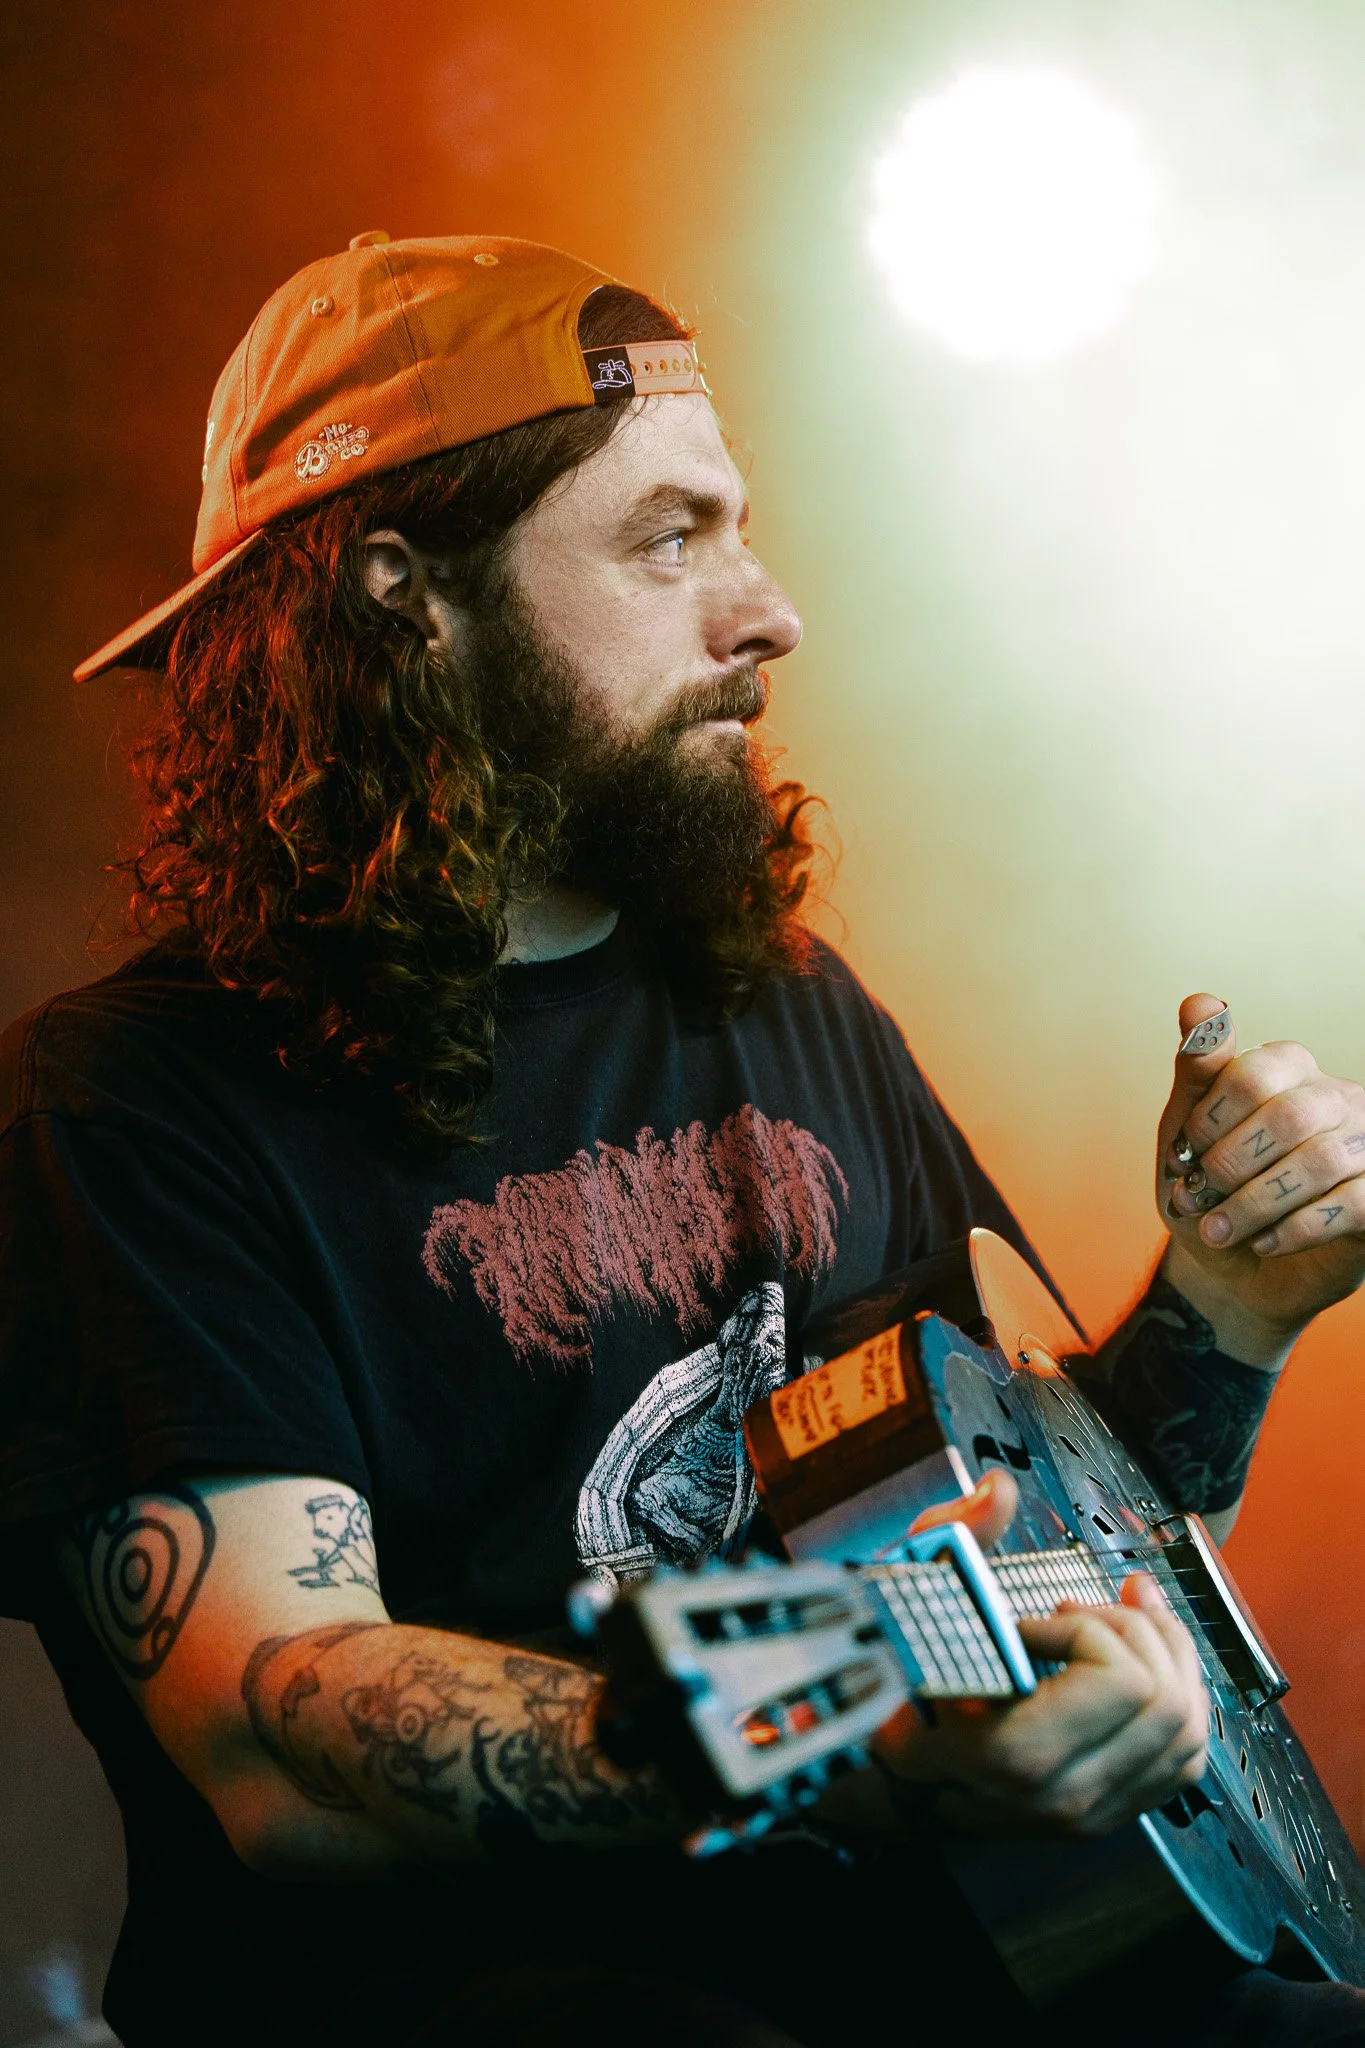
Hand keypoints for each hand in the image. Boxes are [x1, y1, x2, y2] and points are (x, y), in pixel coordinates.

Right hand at [874, 1473, 1208, 1835]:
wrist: (879, 1778)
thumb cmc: (889, 1688)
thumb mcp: (906, 1602)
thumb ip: (955, 1539)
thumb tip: (1000, 1492)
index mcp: (1016, 1752)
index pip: (1120, 1680)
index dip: (1083, 1625)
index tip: (1028, 1620)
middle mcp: (1066, 1794)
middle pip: (1165, 1699)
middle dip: (1132, 1631)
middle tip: (1076, 1609)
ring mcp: (1092, 1812)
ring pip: (1186, 1731)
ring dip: (1163, 1658)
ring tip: (1117, 1618)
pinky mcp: (1108, 1811)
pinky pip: (1183, 1759)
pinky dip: (1177, 1698)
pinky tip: (1142, 1658)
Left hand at [1156, 993, 1364, 1356]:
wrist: (1231, 1270)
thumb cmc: (1210, 1188)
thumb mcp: (1185, 1130)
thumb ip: (1196, 1069)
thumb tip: (1202, 1002)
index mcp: (1289, 1069)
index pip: (1253, 1073)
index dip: (1208, 1121)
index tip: (1181, 1157)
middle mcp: (1336, 1098)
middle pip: (1288, 1116)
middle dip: (1229, 1165)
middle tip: (1195, 1197)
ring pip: (1319, 1162)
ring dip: (1254, 1204)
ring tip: (1217, 1230)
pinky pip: (1350, 1205)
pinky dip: (1294, 1229)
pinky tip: (1263, 1242)